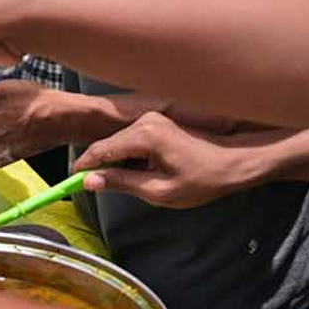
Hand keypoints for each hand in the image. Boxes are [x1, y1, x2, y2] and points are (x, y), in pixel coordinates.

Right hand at [71, 112, 265, 208]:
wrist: (235, 162)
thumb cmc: (202, 180)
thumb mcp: (159, 190)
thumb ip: (122, 183)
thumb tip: (90, 182)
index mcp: (144, 135)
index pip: (101, 150)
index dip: (84, 167)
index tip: (73, 182)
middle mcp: (145, 120)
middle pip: (108, 143)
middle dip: (98, 165)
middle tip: (90, 187)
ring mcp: (153, 118)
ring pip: (120, 141)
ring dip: (115, 160)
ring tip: (117, 183)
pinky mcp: (160, 121)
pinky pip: (133, 138)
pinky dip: (128, 154)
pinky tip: (136, 171)